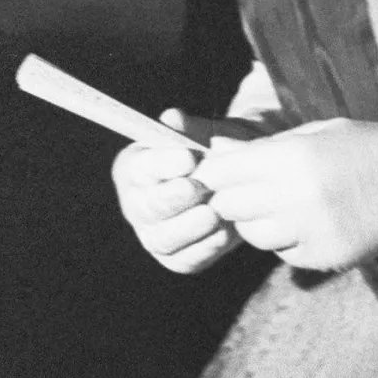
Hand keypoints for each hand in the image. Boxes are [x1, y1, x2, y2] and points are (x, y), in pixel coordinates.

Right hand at [110, 108, 259, 274]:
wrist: (242, 177)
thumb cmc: (216, 148)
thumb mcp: (208, 132)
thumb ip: (191, 128)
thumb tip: (173, 118)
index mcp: (135, 167)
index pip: (141, 168)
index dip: (162, 164)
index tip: (189, 157)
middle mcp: (137, 204)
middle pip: (146, 208)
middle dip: (171, 198)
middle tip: (196, 187)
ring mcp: (155, 234)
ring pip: (163, 239)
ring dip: (188, 227)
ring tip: (213, 213)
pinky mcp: (177, 257)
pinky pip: (186, 259)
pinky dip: (204, 248)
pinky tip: (223, 234)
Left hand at [193, 117, 377, 271]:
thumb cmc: (366, 148)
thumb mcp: (317, 133)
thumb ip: (264, 146)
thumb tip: (215, 151)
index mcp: (292, 157)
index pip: (223, 172)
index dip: (215, 172)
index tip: (219, 172)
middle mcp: (295, 197)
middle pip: (229, 206)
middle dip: (231, 198)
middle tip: (248, 189)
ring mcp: (308, 232)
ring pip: (252, 235)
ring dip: (256, 222)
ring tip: (280, 206)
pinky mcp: (321, 258)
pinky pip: (282, 253)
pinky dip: (285, 240)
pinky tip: (307, 222)